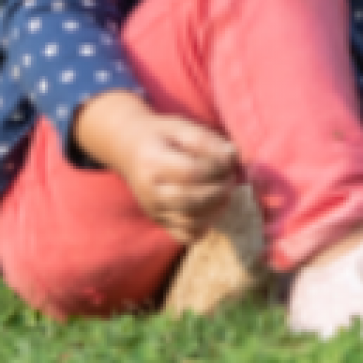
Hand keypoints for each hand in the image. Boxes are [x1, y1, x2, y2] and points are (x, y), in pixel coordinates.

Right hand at [73, 92, 240, 241]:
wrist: (129, 150)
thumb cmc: (160, 135)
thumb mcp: (181, 127)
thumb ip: (207, 140)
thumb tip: (233, 156)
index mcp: (153, 162)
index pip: (191, 172)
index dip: (217, 168)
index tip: (230, 159)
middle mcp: (150, 192)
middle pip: (192, 201)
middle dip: (220, 190)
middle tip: (231, 177)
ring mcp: (153, 210)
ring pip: (191, 222)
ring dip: (216, 209)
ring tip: (225, 191)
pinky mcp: (159, 221)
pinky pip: (185, 236)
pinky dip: (204, 227)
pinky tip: (213, 209)